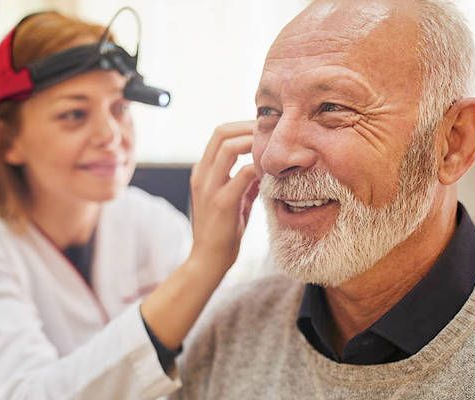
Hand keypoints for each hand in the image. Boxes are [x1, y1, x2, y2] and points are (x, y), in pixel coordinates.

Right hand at [188, 121, 259, 273]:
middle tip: (273, 133)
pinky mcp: (222, 202)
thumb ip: (244, 181)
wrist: (208, 261)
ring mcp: (209, 187)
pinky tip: (273, 174)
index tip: (266, 131)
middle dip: (249, 127)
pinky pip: (243, 173)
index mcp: (202, 172)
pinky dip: (260, 168)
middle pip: (222, 132)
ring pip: (229, 146)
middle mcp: (201, 174)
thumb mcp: (233, 200)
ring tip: (273, 149)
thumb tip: (264, 167)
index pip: (219, 134)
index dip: (243, 126)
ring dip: (254, 142)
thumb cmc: (222, 232)